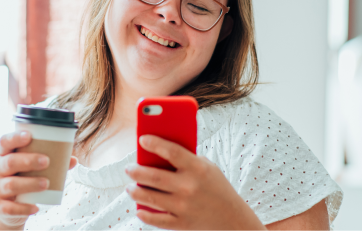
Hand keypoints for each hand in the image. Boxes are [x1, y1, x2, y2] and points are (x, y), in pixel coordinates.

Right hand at [0, 130, 76, 227]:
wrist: (10, 207)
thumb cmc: (24, 178)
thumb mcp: (33, 168)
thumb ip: (53, 162)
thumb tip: (72, 159)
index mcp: (5, 155)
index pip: (5, 142)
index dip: (15, 138)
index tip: (29, 136)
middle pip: (9, 162)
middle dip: (28, 161)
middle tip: (46, 161)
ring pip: (10, 185)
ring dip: (29, 183)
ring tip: (46, 183)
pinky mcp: (0, 206)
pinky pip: (10, 208)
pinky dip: (23, 208)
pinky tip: (35, 208)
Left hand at [124, 135, 254, 230]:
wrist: (232, 218)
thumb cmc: (216, 187)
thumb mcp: (207, 167)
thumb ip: (185, 159)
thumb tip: (155, 152)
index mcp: (198, 169)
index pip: (172, 152)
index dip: (155, 143)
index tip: (142, 139)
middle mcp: (189, 187)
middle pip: (154, 176)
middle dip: (136, 171)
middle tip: (128, 169)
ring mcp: (184, 207)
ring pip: (150, 198)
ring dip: (135, 192)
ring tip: (129, 188)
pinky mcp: (181, 223)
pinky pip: (156, 220)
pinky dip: (144, 215)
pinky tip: (139, 209)